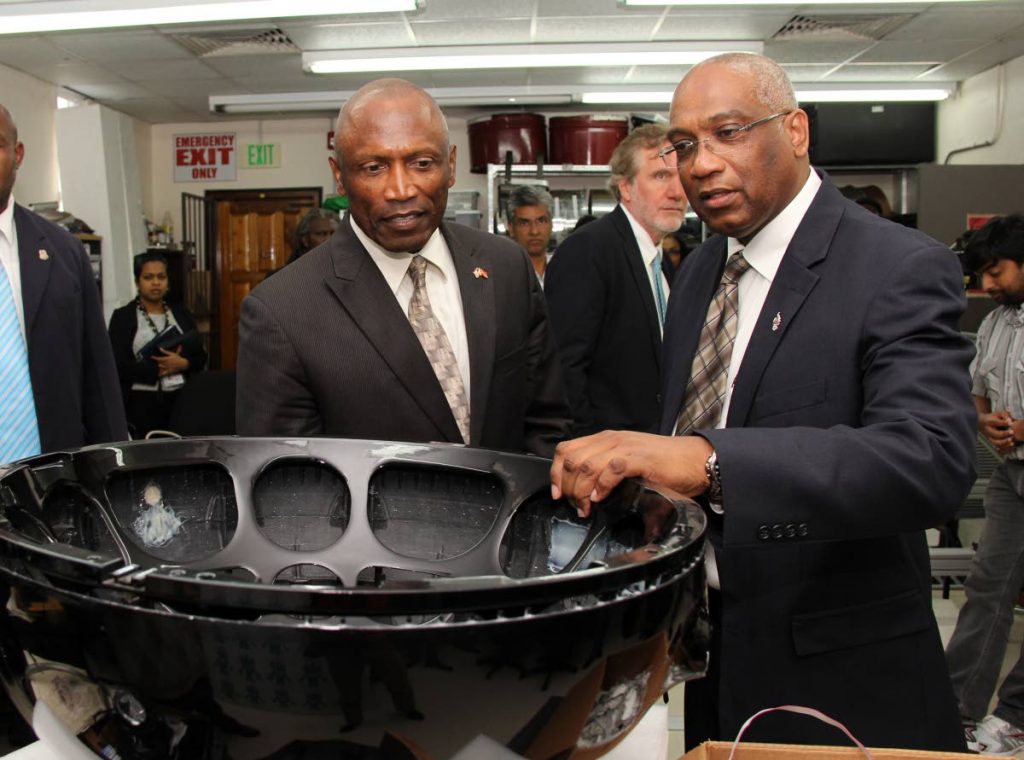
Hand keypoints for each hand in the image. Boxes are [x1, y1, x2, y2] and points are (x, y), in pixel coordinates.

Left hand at [153, 346, 187, 376]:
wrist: (183, 364)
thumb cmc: (178, 358)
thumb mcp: (172, 354)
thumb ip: (165, 351)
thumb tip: (160, 348)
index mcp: (167, 359)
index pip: (159, 358)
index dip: (154, 357)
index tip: (151, 357)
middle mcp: (167, 363)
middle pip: (159, 363)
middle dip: (156, 362)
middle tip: (154, 362)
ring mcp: (168, 367)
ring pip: (161, 368)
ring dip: (158, 367)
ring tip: (156, 367)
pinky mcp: (170, 371)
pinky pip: (164, 373)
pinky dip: (161, 374)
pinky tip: (159, 375)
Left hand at [549, 430, 712, 517]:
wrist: (695, 460)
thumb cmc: (664, 465)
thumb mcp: (627, 463)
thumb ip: (606, 470)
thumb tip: (584, 492)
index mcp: (606, 439)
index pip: (567, 449)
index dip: (556, 473)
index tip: (558, 494)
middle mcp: (612, 440)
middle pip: (572, 459)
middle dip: (568, 487)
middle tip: (576, 506)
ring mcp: (626, 448)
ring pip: (587, 465)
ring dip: (581, 491)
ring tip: (587, 507)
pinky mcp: (640, 459)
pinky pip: (612, 469)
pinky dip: (601, 485)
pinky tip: (601, 498)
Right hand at [980, 409, 1013, 450]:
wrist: (981, 422)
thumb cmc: (993, 418)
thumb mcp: (998, 413)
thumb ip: (1005, 415)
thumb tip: (1011, 420)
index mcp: (989, 422)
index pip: (996, 422)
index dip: (1004, 423)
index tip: (1011, 423)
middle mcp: (988, 430)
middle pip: (995, 434)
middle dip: (1004, 434)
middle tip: (1012, 432)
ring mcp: (988, 436)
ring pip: (995, 442)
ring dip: (1004, 442)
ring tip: (1011, 440)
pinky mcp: (990, 441)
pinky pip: (996, 446)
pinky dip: (1003, 447)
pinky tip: (1010, 444)